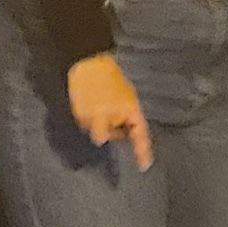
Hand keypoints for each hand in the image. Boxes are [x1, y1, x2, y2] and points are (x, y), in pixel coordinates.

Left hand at [67, 53, 152, 169]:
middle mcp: (126, 110)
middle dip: (110, 135)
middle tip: (94, 130)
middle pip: (122, 132)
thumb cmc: (95, 89)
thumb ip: (101, 131)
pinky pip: (100, 116)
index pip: (141, 136)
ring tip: (84, 115)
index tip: (144, 167)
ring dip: (97, 126)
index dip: (143, 152)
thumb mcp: (96, 114)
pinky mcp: (103, 100)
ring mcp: (115, 104)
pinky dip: (92, 119)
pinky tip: (83, 113)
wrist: (84, 59)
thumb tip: (101, 141)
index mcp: (132, 112)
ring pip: (109, 125)